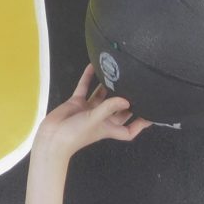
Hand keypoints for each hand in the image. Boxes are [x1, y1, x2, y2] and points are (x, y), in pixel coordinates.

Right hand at [34, 64, 151, 157]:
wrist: (51, 138)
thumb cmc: (75, 135)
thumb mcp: (95, 121)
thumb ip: (109, 107)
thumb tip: (125, 99)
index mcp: (109, 128)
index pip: (129, 129)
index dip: (140, 124)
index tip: (152, 115)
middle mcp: (102, 119)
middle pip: (119, 109)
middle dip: (127, 100)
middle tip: (137, 86)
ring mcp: (89, 110)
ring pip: (102, 96)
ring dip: (108, 85)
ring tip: (116, 73)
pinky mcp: (77, 102)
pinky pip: (85, 87)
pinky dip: (88, 78)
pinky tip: (92, 66)